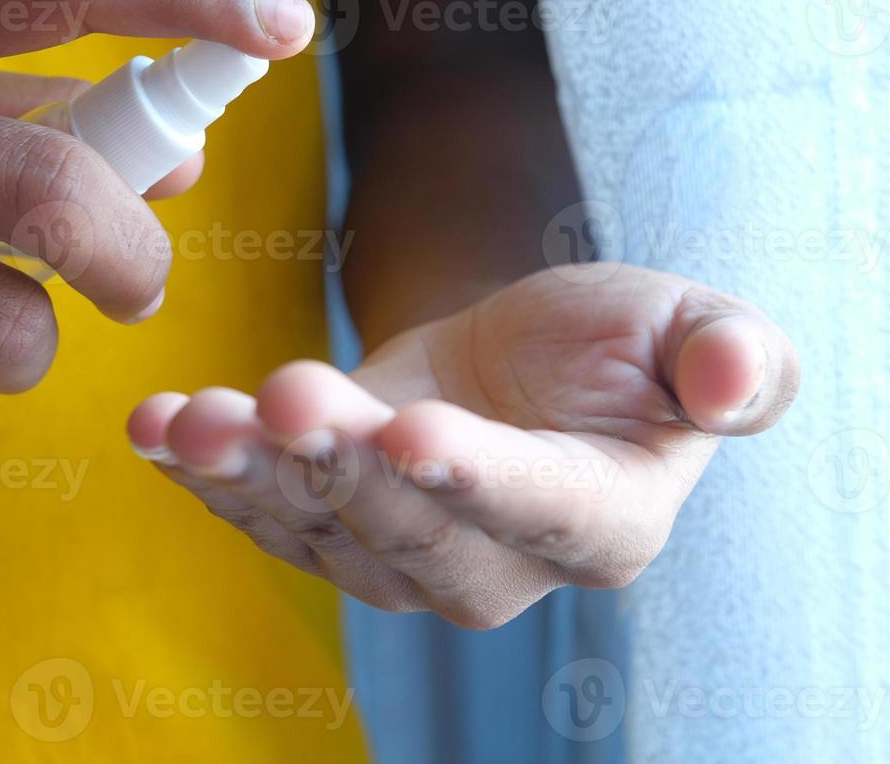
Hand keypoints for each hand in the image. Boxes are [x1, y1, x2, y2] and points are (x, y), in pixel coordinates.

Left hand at [128, 264, 798, 628]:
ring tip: (191, 423)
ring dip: (251, 478)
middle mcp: (497, 562)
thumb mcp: (687, 327)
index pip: (540, 510)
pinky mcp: (327, 522)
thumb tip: (738, 380)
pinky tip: (151, 428)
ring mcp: (401, 554)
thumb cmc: (616, 342)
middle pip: (413, 530)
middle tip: (288, 397)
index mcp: (601, 519)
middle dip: (344, 468)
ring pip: (321, 529)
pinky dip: (203, 472)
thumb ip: (733, 357)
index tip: (413, 431)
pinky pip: (262, 509)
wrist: (522, 355)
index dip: (476, 476)